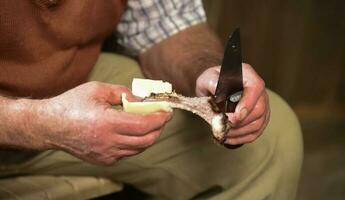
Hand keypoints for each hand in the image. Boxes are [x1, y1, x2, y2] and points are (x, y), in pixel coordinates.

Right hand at [41, 82, 170, 164]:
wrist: (51, 126)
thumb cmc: (72, 104)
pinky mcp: (104, 160)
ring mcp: (106, 154)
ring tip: (151, 124)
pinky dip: (136, 143)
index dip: (159, 119)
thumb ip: (122, 92)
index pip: (143, 125)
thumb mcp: (97, 89)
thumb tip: (141, 99)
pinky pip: (127, 153)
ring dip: (149, 136)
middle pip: (146, 140)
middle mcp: (108, 142)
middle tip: (163, 117)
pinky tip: (133, 132)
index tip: (167, 112)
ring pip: (138, 148)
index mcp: (107, 123)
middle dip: (159, 128)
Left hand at [195, 63, 269, 144]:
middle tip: (224, 126)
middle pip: (259, 109)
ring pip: (258, 123)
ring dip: (240, 132)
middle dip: (240, 122)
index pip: (255, 88)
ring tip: (223, 133)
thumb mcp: (207, 78)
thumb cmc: (212, 81)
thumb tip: (218, 94)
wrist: (215, 87)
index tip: (234, 117)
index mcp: (248, 76)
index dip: (247, 104)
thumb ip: (212, 83)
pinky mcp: (259, 118)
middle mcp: (258, 90)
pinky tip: (228, 138)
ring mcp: (262, 105)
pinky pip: (255, 132)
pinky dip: (242, 138)